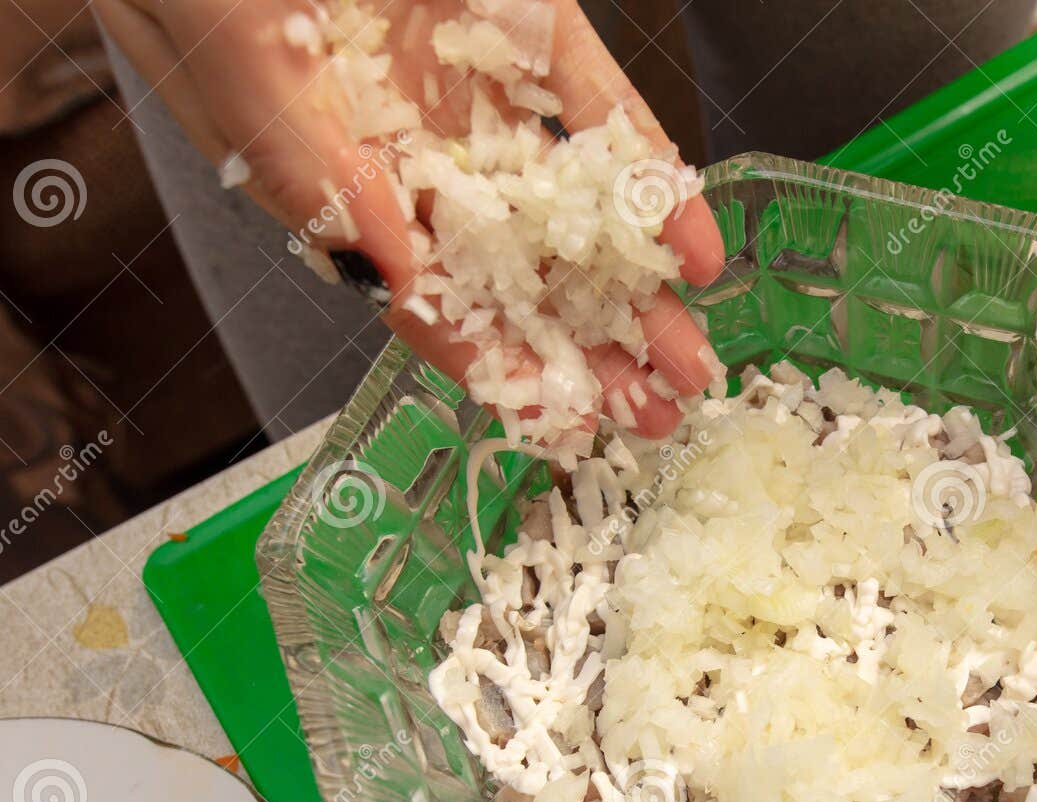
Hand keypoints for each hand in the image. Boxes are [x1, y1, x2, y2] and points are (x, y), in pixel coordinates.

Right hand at [94, 0, 724, 436]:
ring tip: (693, 357)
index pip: (431, 300)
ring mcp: (486, 95)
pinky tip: (698, 245)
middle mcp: (425, 155)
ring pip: (574, 210)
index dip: (498, 368)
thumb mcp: (231, 64)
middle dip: (592, 351)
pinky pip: (602, 114)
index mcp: (347, 186)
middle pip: (521, 276)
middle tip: (658, 413)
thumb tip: (387, 270)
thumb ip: (307, 170)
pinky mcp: (534, 30)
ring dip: (636, 288)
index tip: (563, 422)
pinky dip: (651, 176)